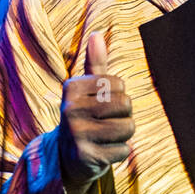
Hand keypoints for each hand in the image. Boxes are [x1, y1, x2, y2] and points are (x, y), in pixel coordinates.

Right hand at [59, 32, 133, 193]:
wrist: (66, 157)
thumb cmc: (84, 117)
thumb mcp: (87, 90)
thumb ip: (95, 64)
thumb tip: (97, 35)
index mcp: (71, 88)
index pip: (120, 84)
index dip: (119, 96)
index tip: (101, 106)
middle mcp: (70, 109)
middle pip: (126, 104)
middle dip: (124, 116)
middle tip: (105, 123)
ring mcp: (77, 133)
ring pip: (128, 127)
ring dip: (124, 135)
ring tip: (106, 137)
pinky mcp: (87, 156)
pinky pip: (124, 150)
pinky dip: (119, 152)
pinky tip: (103, 151)